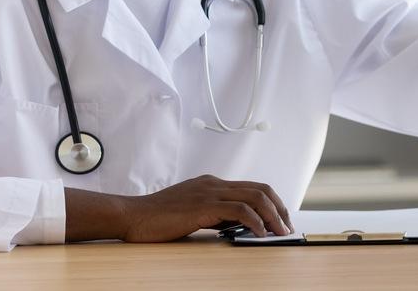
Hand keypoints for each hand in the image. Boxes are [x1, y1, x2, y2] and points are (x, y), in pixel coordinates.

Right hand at [66, 175, 292, 242]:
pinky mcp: (204, 206)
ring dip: (273, 216)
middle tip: (286, 227)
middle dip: (279, 208)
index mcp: (211, 183)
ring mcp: (209, 192)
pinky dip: (255, 221)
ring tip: (279, 232)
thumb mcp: (191, 212)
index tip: (279, 219)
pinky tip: (260, 234)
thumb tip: (239, 225)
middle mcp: (214, 183)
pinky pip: (240, 210)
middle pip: (260, 189)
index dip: (271, 203)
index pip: (252, 187)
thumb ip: (214, 214)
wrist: (131, 215)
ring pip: (255, 197)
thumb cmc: (157, 218)